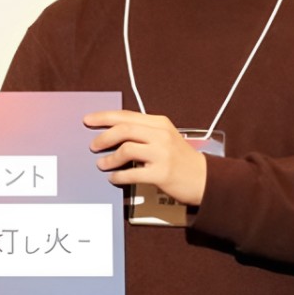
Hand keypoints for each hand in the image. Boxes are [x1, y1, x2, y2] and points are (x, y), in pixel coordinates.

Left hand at [83, 110, 206, 205]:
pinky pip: (132, 173)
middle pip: (123, 130)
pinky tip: (114, 178)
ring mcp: (162, 154)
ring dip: (109, 158)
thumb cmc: (181, 158)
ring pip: (126, 150)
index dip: (104, 117)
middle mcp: (161, 135)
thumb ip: (143, 131)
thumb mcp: (165, 137)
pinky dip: (118, 176)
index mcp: (160, 123)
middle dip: (103, 137)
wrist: (205, 179)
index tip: (88, 120)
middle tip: (93, 145)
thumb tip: (111, 131)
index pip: (127, 115)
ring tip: (101, 164)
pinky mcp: (161, 173)